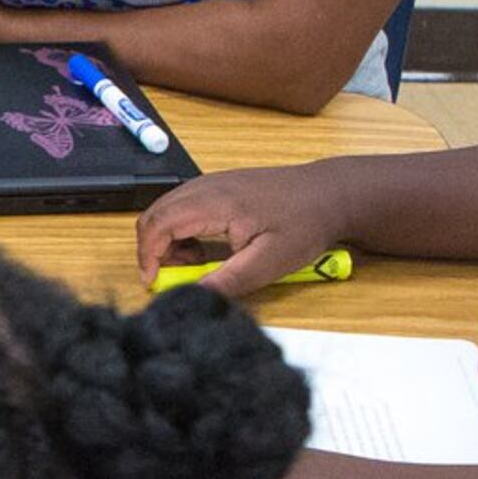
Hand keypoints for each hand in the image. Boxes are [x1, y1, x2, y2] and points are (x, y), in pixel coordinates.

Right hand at [135, 162, 356, 295]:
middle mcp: (207, 186)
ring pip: (166, 209)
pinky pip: (182, 205)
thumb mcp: (269, 262)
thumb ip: (228, 281)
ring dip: (167, 240)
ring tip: (195, 262)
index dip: (147, 256)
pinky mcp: (219, 185)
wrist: (330, 194)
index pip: (158, 225)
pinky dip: (181, 229)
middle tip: (174, 275)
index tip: (155, 281)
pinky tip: (207, 246)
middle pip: (153, 214)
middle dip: (153, 249)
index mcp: (215, 202)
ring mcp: (212, 182)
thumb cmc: (305, 223)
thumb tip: (193, 296)